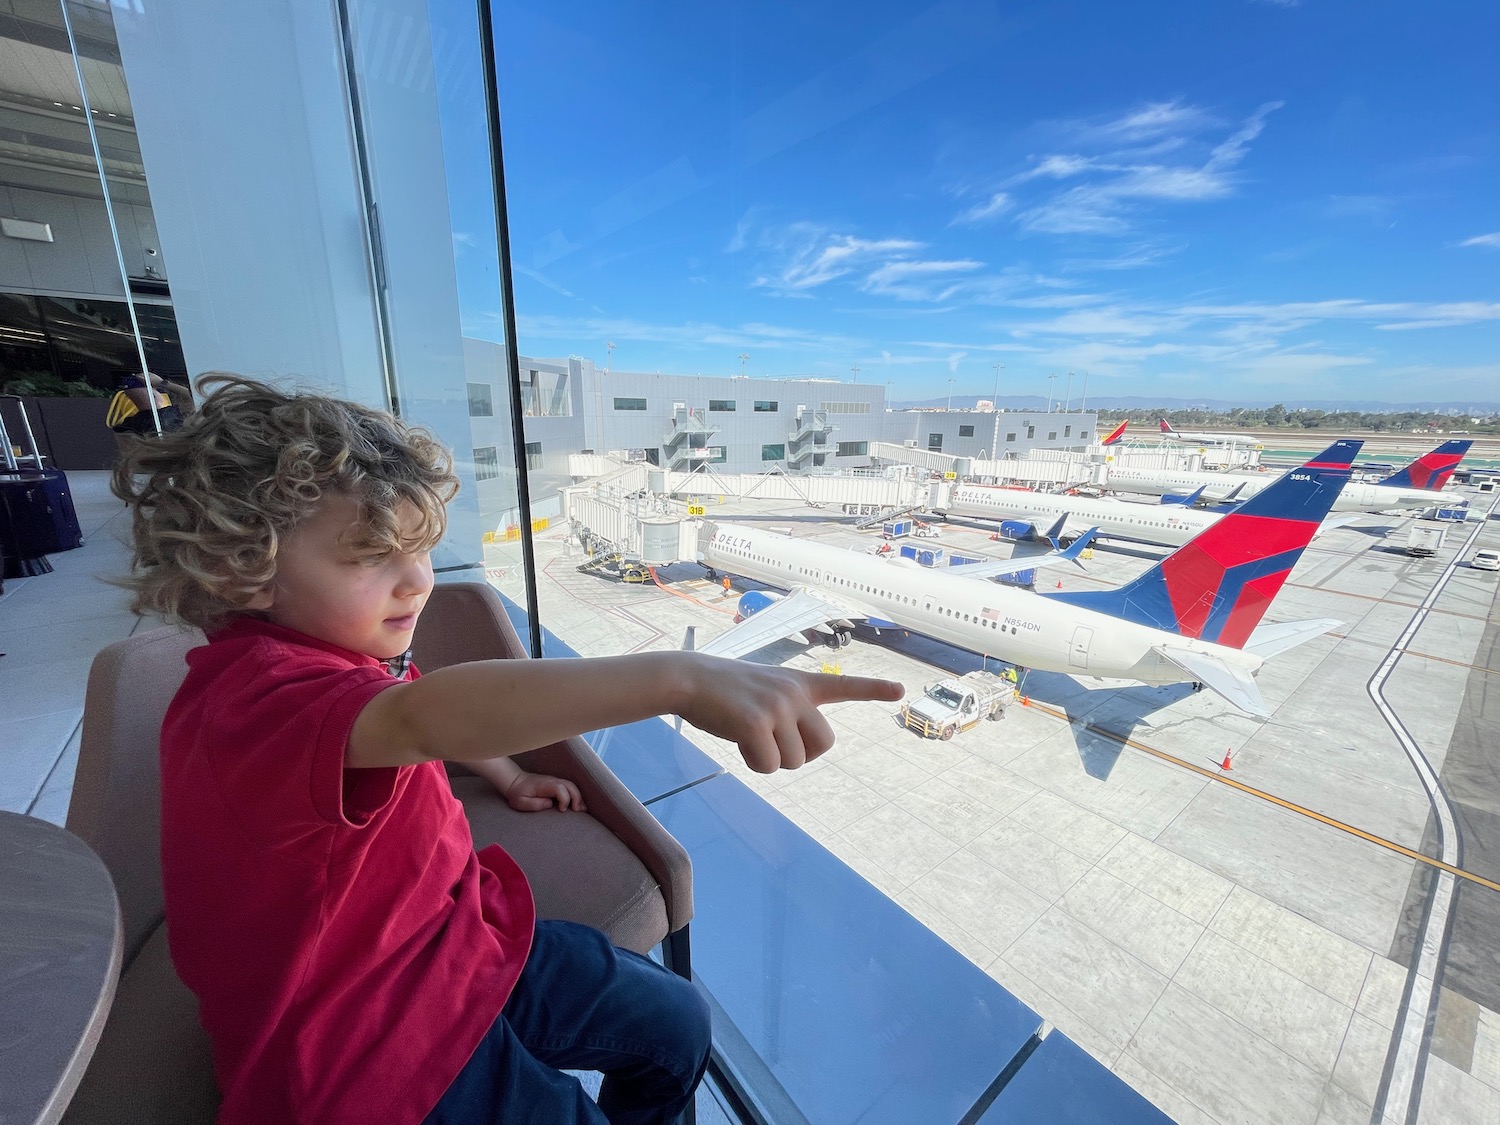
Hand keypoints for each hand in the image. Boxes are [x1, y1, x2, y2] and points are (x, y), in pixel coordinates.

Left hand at [504, 770, 586, 812]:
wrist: (515, 781)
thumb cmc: (518, 793)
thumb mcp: (520, 802)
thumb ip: (535, 804)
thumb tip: (550, 804)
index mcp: (544, 785)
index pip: (560, 788)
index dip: (564, 799)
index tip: (562, 810)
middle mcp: (552, 781)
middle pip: (570, 785)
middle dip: (577, 798)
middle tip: (577, 811)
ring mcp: (555, 781)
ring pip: (572, 786)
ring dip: (579, 797)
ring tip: (581, 810)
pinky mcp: (557, 784)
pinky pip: (570, 787)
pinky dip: (576, 795)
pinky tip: (578, 805)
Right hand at [676, 656, 902, 773]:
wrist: (689, 679)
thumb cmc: (724, 692)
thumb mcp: (764, 692)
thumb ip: (788, 712)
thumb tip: (797, 751)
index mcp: (799, 683)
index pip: (843, 685)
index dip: (873, 689)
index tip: (900, 690)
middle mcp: (795, 693)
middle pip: (823, 746)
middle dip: (800, 754)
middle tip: (771, 741)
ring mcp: (777, 706)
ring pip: (794, 761)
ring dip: (770, 759)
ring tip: (746, 733)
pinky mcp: (756, 722)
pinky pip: (768, 766)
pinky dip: (753, 764)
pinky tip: (737, 741)